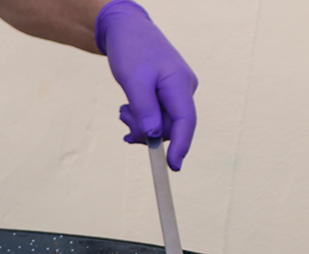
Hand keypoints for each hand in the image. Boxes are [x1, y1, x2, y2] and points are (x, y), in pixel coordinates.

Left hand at [96, 0, 196, 170]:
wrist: (128, 31)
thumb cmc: (130, 51)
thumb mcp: (132, 79)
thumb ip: (144, 108)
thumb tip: (153, 136)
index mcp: (179, 83)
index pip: (186, 121)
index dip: (180, 145)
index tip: (172, 167)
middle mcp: (184, 89)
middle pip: (170, 127)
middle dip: (145, 131)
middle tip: (122, 118)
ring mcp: (178, 92)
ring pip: (162, 124)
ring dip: (141, 125)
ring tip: (122, 112)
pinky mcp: (169, 95)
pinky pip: (158, 117)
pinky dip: (142, 119)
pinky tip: (127, 112)